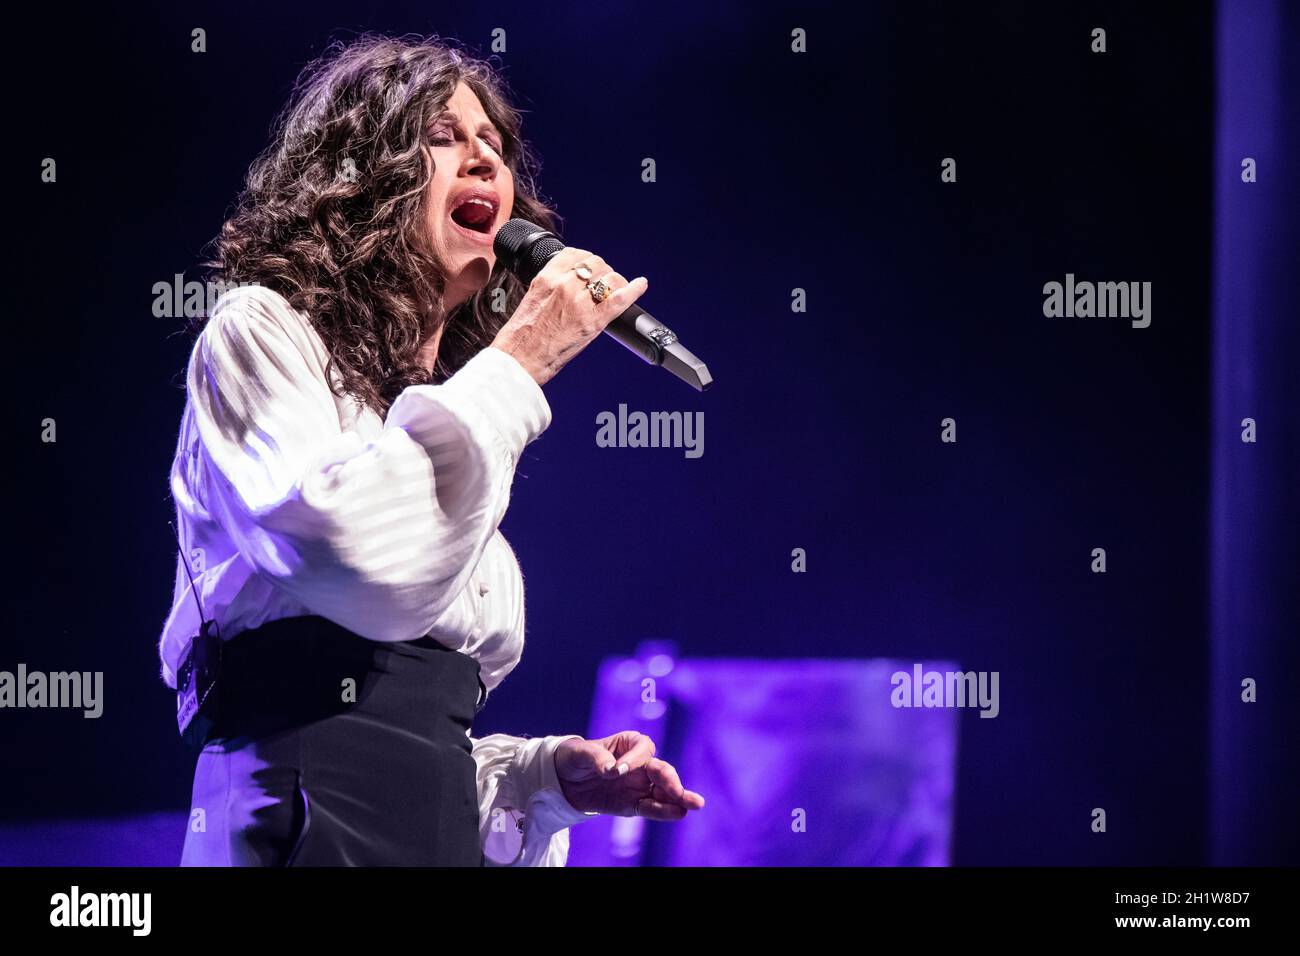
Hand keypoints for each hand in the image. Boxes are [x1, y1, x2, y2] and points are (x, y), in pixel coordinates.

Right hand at [491, 248, 648, 386]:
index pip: (576, 255)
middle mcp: (565, 285)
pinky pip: (621, 299)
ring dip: (615, 283)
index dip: (587, 260)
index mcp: (547, 277)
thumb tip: (568, 282)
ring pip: (610, 278)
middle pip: (596, 264)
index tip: (590, 268)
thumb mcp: (532, 298)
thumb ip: (551, 286)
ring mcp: (581, 302)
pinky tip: (641, 285)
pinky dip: (635, 290)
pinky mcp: (594, 321)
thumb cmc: (522, 335)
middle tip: (602, 284)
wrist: (521, 358)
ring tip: (614, 291)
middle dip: (602, 272)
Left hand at [554, 731, 704, 820]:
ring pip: (663, 791)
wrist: (564, 781)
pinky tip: (679, 813)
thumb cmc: (575, 758)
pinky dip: (664, 812)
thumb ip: (596, 758)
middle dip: (670, 781)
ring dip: (679, 798)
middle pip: (661, 770)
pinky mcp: (633, 804)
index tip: (618, 769)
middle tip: (676, 791)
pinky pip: (651, 808)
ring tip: (695, 803)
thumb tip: (612, 770)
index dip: (635, 758)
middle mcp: (640, 764)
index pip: (643, 747)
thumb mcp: (580, 753)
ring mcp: (639, 785)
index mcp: (629, 744)